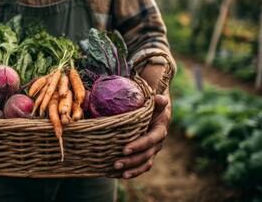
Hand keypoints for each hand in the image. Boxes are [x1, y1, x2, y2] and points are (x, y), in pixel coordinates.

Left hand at [113, 63, 171, 178]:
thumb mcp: (157, 101)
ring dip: (130, 170)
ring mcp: (151, 151)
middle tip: (116, 163)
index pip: (150, 141)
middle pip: (145, 156)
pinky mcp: (145, 155)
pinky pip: (139, 167)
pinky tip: (114, 174)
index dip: (139, 146)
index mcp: (160, 131)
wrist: (157, 112)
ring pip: (143, 164)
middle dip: (131, 161)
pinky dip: (128, 172)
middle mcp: (157, 144)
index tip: (125, 149)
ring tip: (116, 172)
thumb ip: (159, 101)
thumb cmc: (154, 105)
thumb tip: (159, 98)